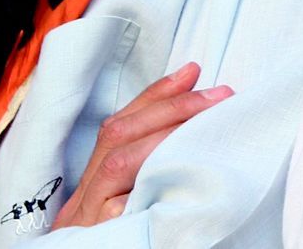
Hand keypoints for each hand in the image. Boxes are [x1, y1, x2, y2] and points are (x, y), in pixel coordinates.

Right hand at [51, 61, 233, 227]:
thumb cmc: (129, 247)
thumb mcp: (137, 213)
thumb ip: (153, 177)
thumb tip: (198, 131)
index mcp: (90, 192)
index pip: (117, 129)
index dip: (153, 96)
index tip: (192, 71)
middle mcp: (84, 204)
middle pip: (116, 138)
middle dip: (167, 108)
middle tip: (218, 93)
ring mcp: (92, 225)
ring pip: (118, 165)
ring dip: (165, 132)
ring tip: (210, 114)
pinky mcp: (108, 244)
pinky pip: (128, 209)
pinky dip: (152, 178)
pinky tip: (186, 163)